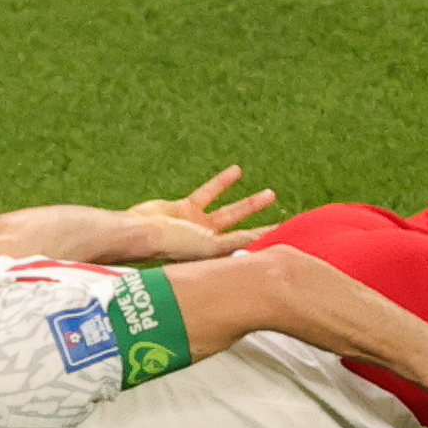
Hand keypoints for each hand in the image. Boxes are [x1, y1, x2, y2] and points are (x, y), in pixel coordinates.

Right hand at [119, 164, 279, 260]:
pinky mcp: (186, 208)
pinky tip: (237, 171)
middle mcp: (208, 242)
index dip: (266, 242)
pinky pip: (209, 193)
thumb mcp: (208, 247)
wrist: (139, 231)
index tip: (288, 238)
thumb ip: (236, 243)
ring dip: (250, 204)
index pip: (247, 248)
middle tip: (286, 224)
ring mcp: (197, 225)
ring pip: (231, 213)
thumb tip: (264, 245)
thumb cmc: (169, 245)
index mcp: (214, 257)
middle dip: (264, 228)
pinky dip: (222, 182)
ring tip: (271, 195)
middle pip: (244, 233)